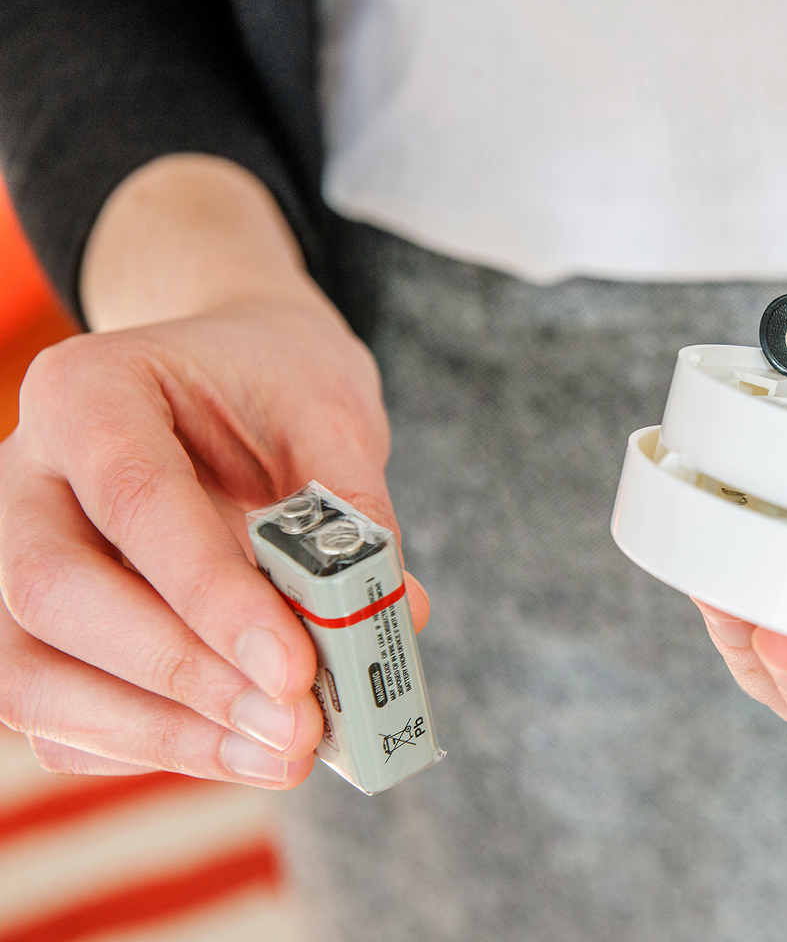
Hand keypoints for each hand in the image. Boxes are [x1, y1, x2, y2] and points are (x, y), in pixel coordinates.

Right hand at [0, 155, 427, 785]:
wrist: (231, 379)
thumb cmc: (277, 388)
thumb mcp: (329, 412)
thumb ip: (354, 508)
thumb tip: (399, 613)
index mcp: (88, 392)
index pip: (136, 501)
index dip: (212, 596)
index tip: (293, 667)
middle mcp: (24, 476)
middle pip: (55, 594)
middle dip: (182, 676)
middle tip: (295, 725)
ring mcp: (10, 557)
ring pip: (30, 674)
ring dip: (161, 734)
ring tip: (282, 755)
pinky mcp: (31, 631)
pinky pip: (55, 716)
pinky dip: (148, 747)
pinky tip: (242, 752)